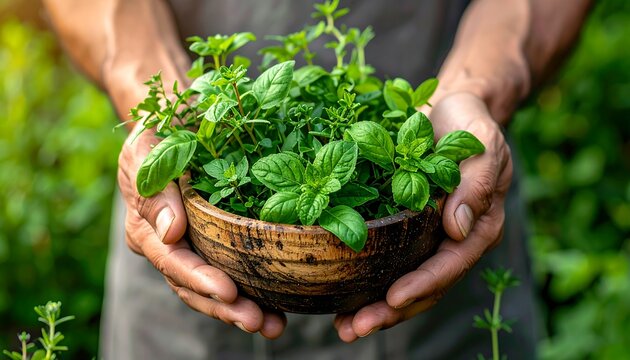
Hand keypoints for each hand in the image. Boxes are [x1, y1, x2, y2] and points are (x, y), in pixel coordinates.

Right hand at [115, 98, 286, 338]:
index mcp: (147, 228)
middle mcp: (170, 245)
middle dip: (226, 308)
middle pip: (195, 287)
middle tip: (258, 323)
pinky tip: (280, 305)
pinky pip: (235, 268)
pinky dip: (256, 288)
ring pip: (215, 288)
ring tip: (274, 326)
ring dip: (243, 309)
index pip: (173, 262)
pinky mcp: (219, 239)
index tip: (229, 292)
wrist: (179, 117)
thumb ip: (155, 192)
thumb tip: (171, 233)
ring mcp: (195, 245)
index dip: (200, 280)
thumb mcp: (147, 150)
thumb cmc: (159, 130)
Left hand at [334, 92, 512, 341]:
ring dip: (374, 306)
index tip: (392, 299)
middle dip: (391, 311)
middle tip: (355, 328)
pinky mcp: (404, 227)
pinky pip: (386, 258)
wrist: (450, 110)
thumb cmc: (469, 125)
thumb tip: (458, 229)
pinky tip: (338, 296)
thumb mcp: (482, 147)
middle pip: (424, 286)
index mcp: (477, 226)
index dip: (422, 284)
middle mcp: (451, 239)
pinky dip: (365, 278)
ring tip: (343, 327)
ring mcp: (426, 236)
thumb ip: (476, 186)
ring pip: (402, 280)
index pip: (450, 264)